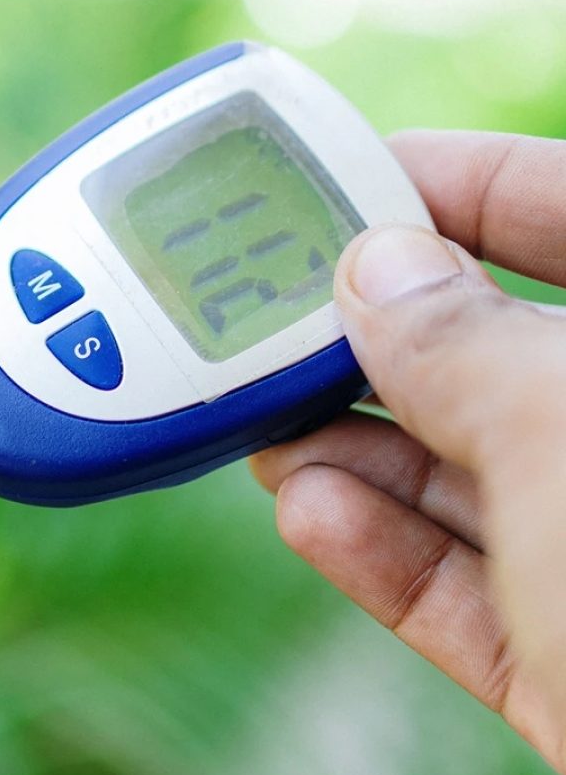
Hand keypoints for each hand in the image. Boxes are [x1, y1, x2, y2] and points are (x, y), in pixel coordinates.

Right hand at [251, 131, 565, 772]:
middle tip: (279, 325)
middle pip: (505, 361)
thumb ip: (463, 348)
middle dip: (383, 343)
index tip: (348, 186)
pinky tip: (307, 509)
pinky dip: (381, 550)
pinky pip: (468, 588)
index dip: (461, 186)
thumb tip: (376, 273)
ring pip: (472, 480)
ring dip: (358, 452)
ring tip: (268, 427)